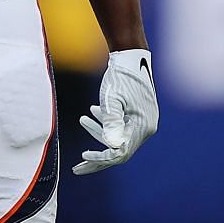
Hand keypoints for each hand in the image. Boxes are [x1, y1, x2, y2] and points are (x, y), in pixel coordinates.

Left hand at [73, 48, 158, 174]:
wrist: (131, 55)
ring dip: (99, 133)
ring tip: (82, 119)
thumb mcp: (110, 100)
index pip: (120, 152)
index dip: (100, 159)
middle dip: (97, 158)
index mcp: (143, 126)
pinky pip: (122, 127)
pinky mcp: (140, 113)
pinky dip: (107, 124)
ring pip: (120, 138)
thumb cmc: (120, 77)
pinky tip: (92, 113)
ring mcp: (144, 121)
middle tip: (77, 167)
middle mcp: (147, 127)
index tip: (82, 157)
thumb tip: (111, 147)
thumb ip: (110, 123)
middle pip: (120, 151)